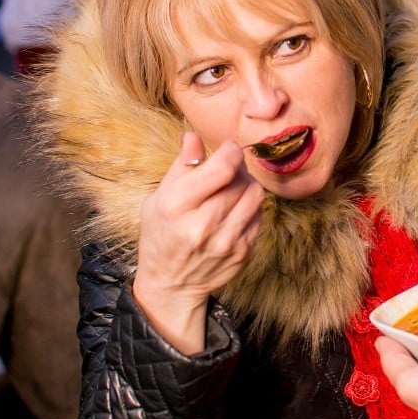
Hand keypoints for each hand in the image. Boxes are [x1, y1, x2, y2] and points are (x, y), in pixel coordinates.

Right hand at [132, 132, 264, 354]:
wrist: (171, 283)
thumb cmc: (161, 234)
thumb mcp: (158, 198)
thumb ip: (181, 166)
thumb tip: (193, 134)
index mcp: (177, 206)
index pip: (221, 168)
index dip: (230, 151)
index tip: (227, 149)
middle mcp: (202, 225)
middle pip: (240, 180)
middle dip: (238, 167)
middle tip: (229, 167)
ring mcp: (226, 242)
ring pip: (255, 196)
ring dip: (247, 184)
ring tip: (234, 185)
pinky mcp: (243, 253)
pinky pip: (259, 216)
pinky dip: (251, 206)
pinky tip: (236, 208)